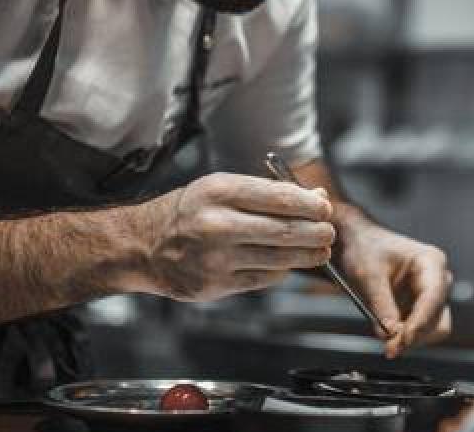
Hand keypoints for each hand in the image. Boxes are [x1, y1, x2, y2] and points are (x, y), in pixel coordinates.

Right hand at [130, 172, 335, 301]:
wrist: (145, 245)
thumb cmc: (191, 211)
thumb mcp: (223, 188)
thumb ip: (268, 193)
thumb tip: (316, 200)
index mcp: (219, 192)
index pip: (278, 197)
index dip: (310, 205)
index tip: (325, 208)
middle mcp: (216, 224)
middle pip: (283, 230)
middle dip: (315, 233)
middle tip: (328, 233)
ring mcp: (215, 258)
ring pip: (277, 259)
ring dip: (306, 256)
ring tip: (320, 250)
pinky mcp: (214, 285)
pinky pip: (262, 280)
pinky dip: (281, 272)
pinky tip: (287, 264)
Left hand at [334, 208, 452, 357]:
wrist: (358, 242)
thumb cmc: (365, 248)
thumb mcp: (368, 275)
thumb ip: (380, 305)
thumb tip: (390, 335)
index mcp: (431, 262)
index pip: (433, 298)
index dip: (419, 323)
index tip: (402, 340)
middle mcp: (438, 279)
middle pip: (437, 319)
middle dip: (415, 335)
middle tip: (389, 347)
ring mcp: (431, 295)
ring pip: (432, 329)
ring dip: (411, 339)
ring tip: (387, 342)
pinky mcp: (421, 307)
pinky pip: (421, 330)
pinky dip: (407, 337)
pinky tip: (389, 335)